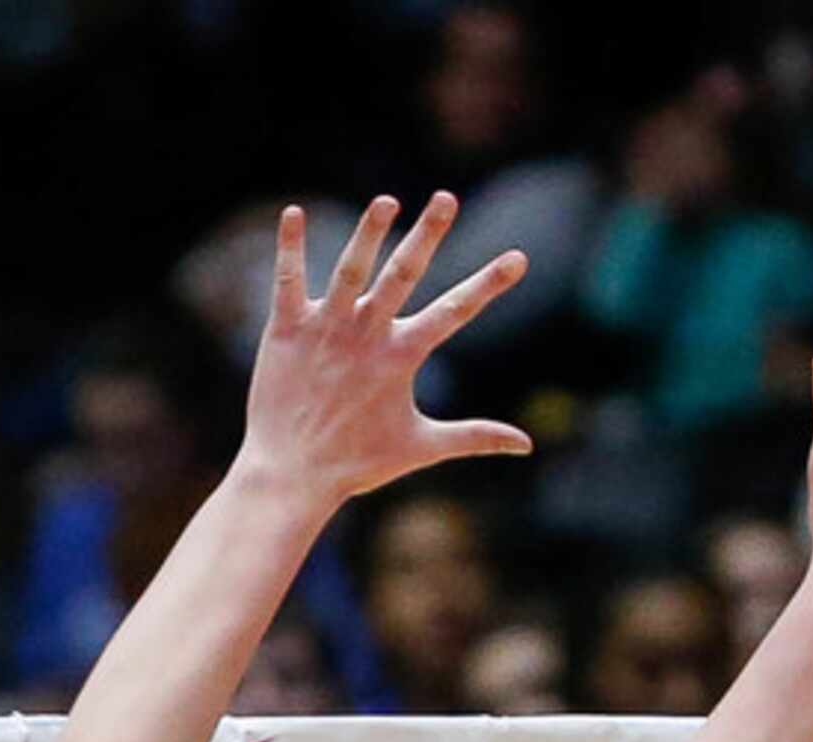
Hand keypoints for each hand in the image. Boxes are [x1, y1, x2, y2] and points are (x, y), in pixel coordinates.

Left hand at [237, 194, 532, 506]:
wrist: (292, 473)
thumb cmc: (358, 463)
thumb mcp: (422, 446)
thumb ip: (475, 436)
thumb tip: (526, 444)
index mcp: (402, 357)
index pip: (456, 311)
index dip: (489, 284)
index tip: (518, 258)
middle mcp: (367, 335)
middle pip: (403, 274)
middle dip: (428, 234)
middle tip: (447, 197)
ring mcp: (325, 329)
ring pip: (350, 269)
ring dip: (369, 232)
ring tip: (387, 200)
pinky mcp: (286, 329)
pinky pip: (289, 280)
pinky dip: (291, 247)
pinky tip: (294, 213)